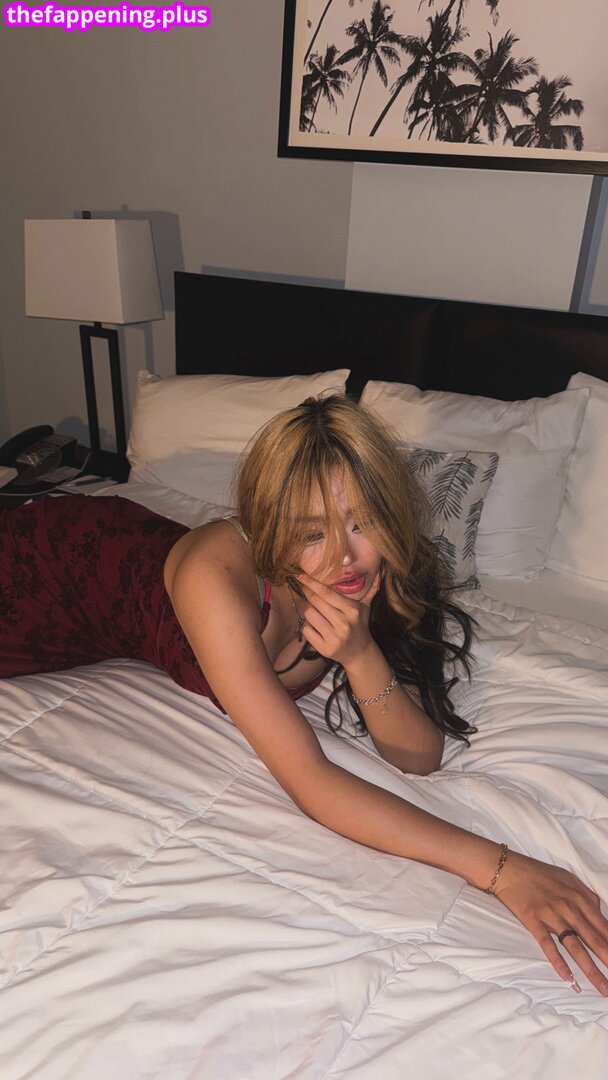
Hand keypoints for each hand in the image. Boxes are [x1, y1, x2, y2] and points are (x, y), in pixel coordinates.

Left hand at [296, 569, 382, 667]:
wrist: (360, 653)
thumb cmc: (360, 625)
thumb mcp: (365, 607)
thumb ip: (370, 589)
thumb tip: (379, 572)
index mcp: (352, 610)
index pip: (326, 592)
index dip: (311, 582)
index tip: (300, 575)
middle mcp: (343, 624)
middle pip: (314, 601)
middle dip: (309, 595)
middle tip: (308, 593)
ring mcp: (334, 637)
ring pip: (308, 615)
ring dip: (309, 611)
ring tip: (317, 612)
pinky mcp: (325, 649)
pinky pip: (306, 630)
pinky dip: (308, 626)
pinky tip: (316, 626)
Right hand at [494, 850, 607, 994]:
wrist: (508, 869)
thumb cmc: (538, 872)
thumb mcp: (567, 877)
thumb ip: (586, 894)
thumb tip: (599, 910)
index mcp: (579, 898)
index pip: (603, 926)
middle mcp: (569, 908)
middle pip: (594, 940)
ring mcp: (551, 916)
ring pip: (576, 947)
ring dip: (591, 970)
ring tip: (603, 988)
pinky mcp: (534, 922)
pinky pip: (548, 945)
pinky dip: (559, 962)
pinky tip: (568, 979)